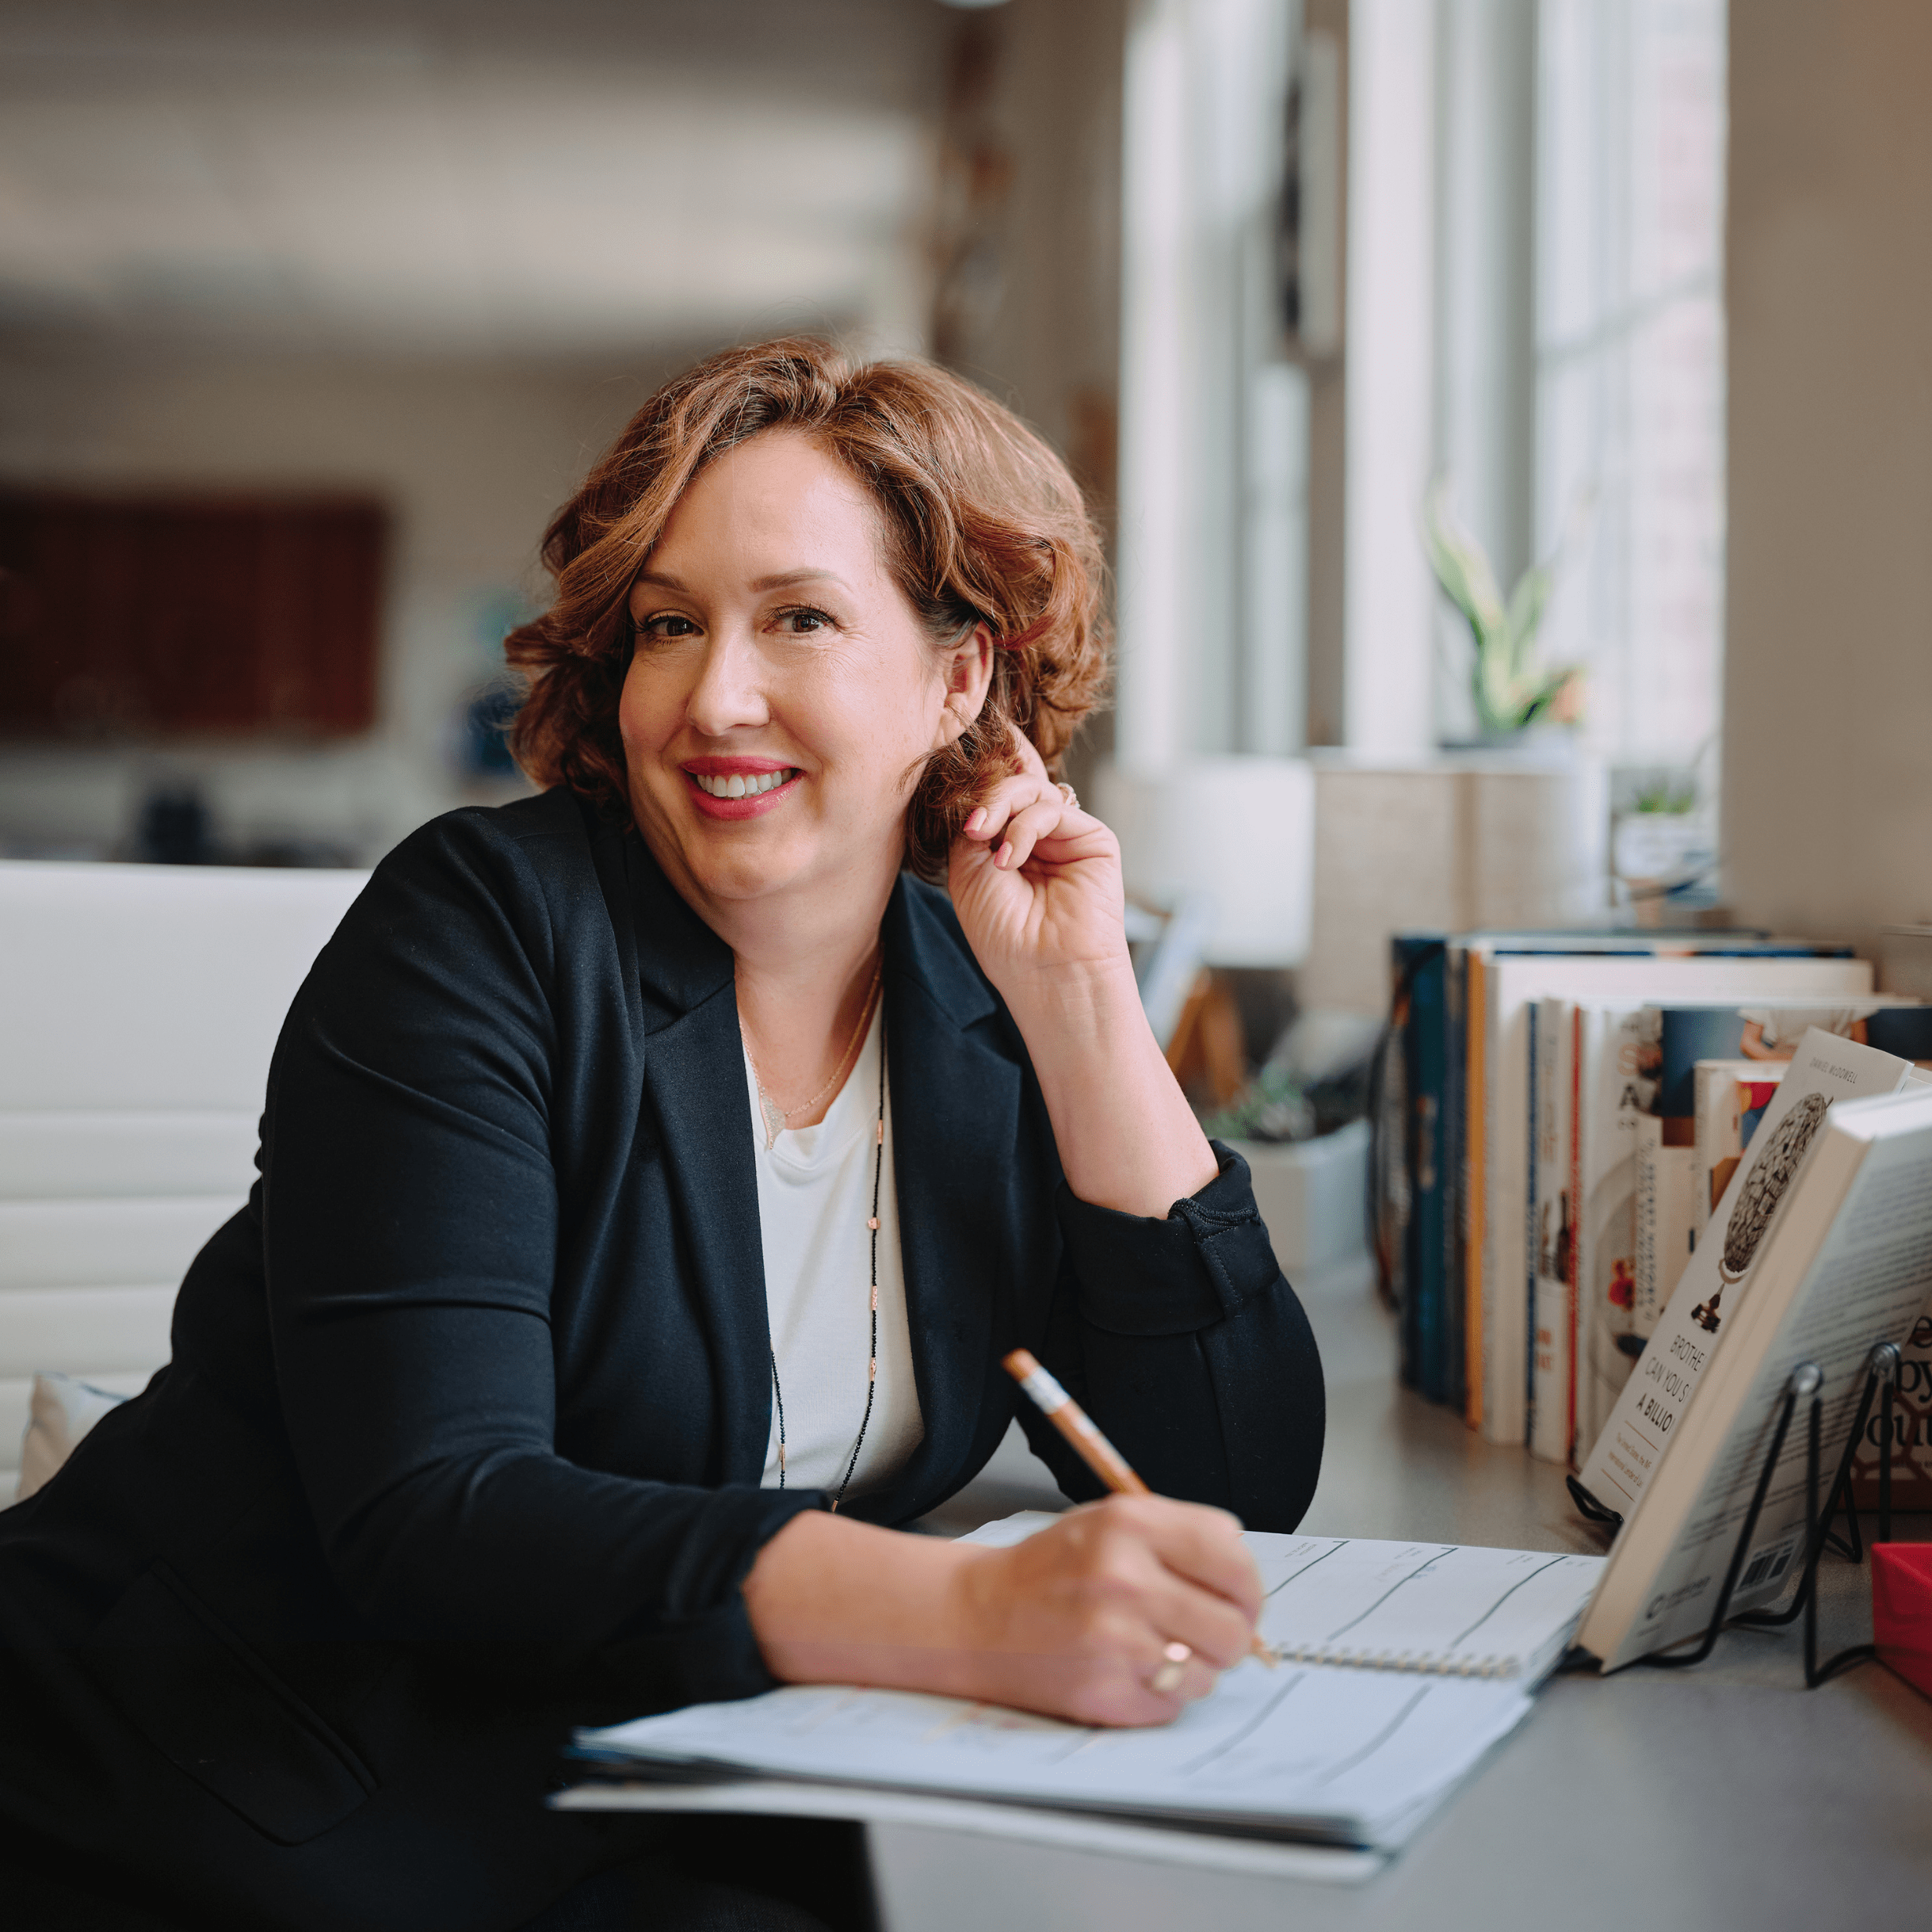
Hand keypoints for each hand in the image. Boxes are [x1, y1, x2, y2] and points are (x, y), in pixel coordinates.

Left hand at [948, 727, 1130, 1004]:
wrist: (1044, 971)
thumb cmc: (1003, 935)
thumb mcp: (967, 873)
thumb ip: (973, 826)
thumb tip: (980, 790)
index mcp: (1008, 849)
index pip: (992, 801)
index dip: (975, 796)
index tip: (958, 808)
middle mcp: (1039, 840)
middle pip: (1011, 788)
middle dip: (987, 799)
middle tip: (974, 829)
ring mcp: (1066, 838)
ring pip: (1031, 790)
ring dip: (1003, 810)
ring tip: (995, 856)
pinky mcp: (1093, 839)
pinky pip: (1053, 807)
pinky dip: (1026, 825)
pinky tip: (1013, 858)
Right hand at [950, 1494, 1262, 1725]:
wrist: (978, 1616)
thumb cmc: (1051, 1569)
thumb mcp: (1110, 1522)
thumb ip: (1181, 1537)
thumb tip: (1246, 1581)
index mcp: (1130, 1523)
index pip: (1234, 1557)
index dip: (1247, 1585)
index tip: (1239, 1597)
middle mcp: (1125, 1578)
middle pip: (1234, 1627)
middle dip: (1229, 1634)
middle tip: (1203, 1630)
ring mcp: (1115, 1640)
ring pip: (1209, 1671)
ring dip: (1192, 1666)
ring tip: (1154, 1647)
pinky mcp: (1105, 1693)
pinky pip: (1174, 1703)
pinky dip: (1162, 1692)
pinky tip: (1128, 1669)